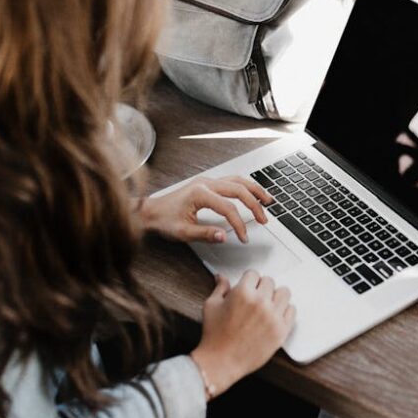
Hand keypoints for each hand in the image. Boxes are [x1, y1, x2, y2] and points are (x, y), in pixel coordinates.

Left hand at [140, 176, 272, 243]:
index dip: (239, 224)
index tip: (243, 237)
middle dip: (254, 204)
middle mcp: (205, 183)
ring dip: (254, 190)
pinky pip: (231, 180)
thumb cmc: (163, 220)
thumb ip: (205, 235)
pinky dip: (245, 186)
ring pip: (237, 180)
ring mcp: (206, 181)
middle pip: (238, 189)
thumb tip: (225, 236)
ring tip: (268, 200)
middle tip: (264, 219)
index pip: (228, 208)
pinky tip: (251, 193)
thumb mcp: (183, 232)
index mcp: (200, 193)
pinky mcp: (207, 183)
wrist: (149, 212)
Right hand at [190, 272, 295, 395]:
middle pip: (269, 281)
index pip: (254, 273)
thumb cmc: (214, 336)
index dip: (249, 280)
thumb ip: (220, 288)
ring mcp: (273, 316)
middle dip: (261, 287)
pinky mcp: (281, 330)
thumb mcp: (211, 306)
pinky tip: (275, 315)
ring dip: (275, 296)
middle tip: (255, 298)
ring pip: (284, 293)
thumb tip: (221, 277)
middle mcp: (260, 302)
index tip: (248, 286)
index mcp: (243, 293)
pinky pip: (292, 310)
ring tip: (267, 304)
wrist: (221, 362)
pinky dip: (285, 310)